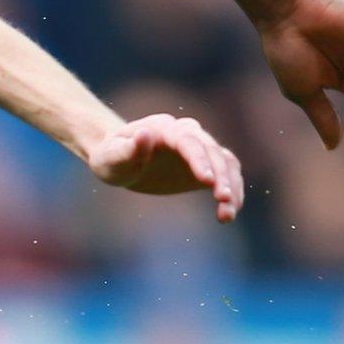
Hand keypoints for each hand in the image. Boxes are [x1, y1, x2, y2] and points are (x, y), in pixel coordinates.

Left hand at [88, 114, 244, 220]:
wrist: (121, 159)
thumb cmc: (111, 157)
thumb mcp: (111, 157)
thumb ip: (128, 149)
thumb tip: (145, 134)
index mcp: (164, 129)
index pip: (188, 141)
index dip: (200, 160)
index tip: (208, 181)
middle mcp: (186, 134)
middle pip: (212, 151)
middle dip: (221, 175)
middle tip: (224, 200)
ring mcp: (198, 149)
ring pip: (225, 162)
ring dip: (232, 186)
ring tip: (228, 214)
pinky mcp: (204, 166)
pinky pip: (226, 174)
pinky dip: (232, 192)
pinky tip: (228, 213)